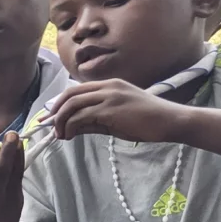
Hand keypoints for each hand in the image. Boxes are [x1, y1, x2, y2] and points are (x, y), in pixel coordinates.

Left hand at [44, 78, 189, 144]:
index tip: (49, 118)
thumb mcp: (116, 119)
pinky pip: (81, 116)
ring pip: (72, 105)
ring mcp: (109, 96)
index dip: (58, 104)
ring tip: (61, 136)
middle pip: (69, 95)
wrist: (171, 121)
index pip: (75, 90)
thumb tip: (71, 128)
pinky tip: (70, 136)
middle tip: (50, 128)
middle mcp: (108, 87)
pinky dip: (70, 127)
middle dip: (55, 112)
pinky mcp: (111, 109)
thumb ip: (93, 121)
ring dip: (60, 122)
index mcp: (109, 85)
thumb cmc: (147, 121)